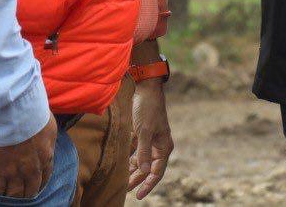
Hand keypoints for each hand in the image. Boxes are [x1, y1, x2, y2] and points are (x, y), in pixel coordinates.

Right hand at [0, 114, 56, 197]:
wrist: (13, 109)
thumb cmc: (31, 110)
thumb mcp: (48, 125)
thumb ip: (47, 138)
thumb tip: (45, 140)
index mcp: (46, 156)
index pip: (45, 178)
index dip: (38, 184)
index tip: (33, 185)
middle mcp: (33, 168)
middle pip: (31, 190)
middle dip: (26, 193)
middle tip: (20, 193)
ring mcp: (14, 172)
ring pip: (15, 194)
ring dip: (12, 196)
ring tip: (7, 196)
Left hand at [128, 78, 172, 198]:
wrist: (146, 89)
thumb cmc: (148, 109)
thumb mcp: (145, 131)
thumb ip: (143, 152)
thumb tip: (143, 171)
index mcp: (164, 147)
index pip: (157, 172)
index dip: (148, 184)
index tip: (139, 196)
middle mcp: (159, 145)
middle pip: (148, 168)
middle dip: (138, 180)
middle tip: (126, 190)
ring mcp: (150, 140)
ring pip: (141, 161)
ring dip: (132, 170)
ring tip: (122, 181)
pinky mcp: (141, 135)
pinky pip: (136, 152)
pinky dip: (129, 159)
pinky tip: (121, 166)